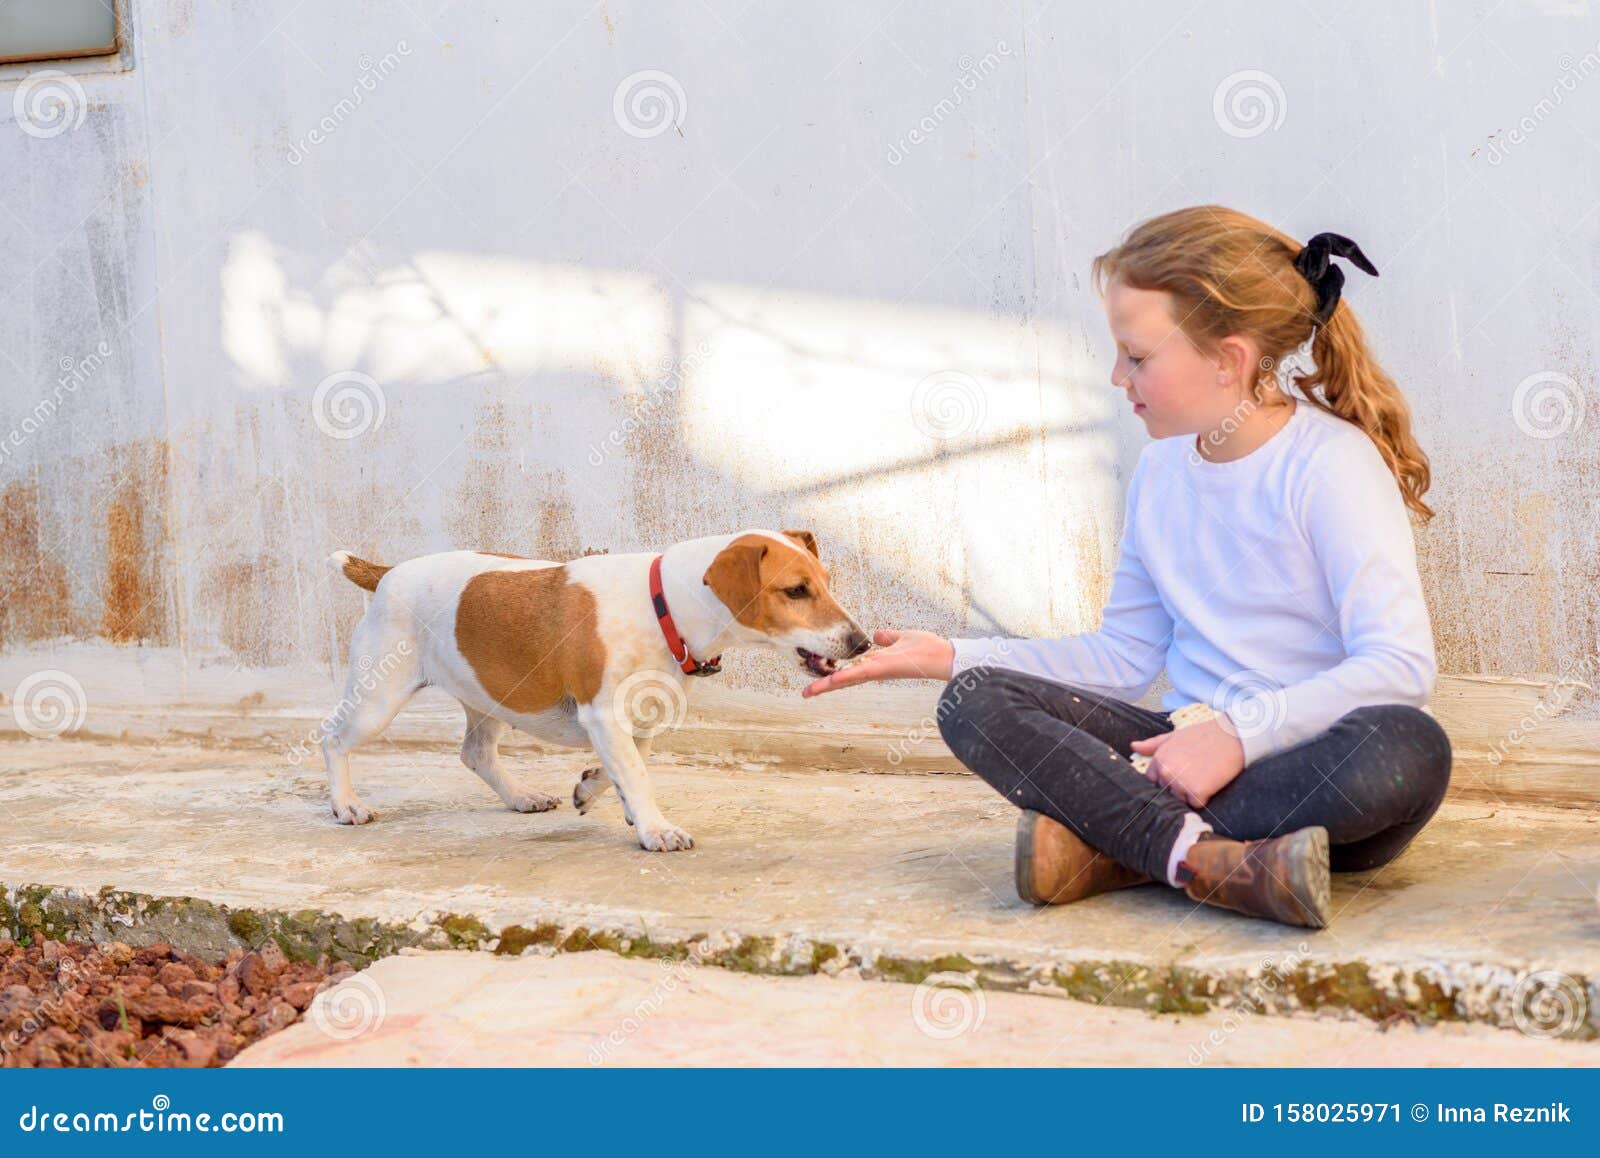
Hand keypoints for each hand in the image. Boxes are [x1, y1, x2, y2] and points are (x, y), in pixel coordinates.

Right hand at [800, 629, 954, 697]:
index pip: (851, 670)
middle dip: (825, 686)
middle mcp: (873, 670)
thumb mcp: (902, 637)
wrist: (942, 656)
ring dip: (827, 686)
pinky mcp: (881, 670)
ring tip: (808, 692)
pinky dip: (842, 678)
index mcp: (876, 663)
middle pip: (844, 679)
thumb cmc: (928, 649)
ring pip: (846, 679)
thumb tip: (876, 635)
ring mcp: (876, 671)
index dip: (835, 675)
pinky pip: (857, 674)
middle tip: (806, 693)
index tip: (820, 680)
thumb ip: (888, 637)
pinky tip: (827, 683)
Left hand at [1128, 719, 1245, 808]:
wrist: (1232, 737)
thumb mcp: (1174, 736)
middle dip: (1178, 787)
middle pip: (1166, 792)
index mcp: (1159, 759)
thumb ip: (1153, 745)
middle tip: (1195, 772)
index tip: (1178, 774)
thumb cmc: (1204, 735)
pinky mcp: (1197, 792)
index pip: (1152, 781)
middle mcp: (1166, 772)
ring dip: (1191, 794)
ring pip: (1180, 800)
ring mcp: (1180, 783)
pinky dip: (1204, 798)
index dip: (1165, 780)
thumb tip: (1133, 746)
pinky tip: (1210, 782)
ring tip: (1203, 775)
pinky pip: (1196, 804)